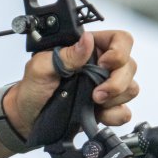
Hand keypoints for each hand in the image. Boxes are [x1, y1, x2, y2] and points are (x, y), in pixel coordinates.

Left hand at [7, 30, 139, 135]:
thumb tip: (87, 40)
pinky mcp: (106, 108)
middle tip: (96, 93)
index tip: (104, 64)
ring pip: (131, 88)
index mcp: (87, 49)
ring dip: (115, 98)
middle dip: (117, 82)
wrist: (27, 117)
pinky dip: (114, 115)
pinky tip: (97, 114)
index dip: (119, 51)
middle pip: (129, 66)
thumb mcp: (41, 67)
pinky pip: (124, 111)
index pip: (119, 40)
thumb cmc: (31, 89)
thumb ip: (65, 54)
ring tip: (92, 102)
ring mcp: (105, 87)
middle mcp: (100, 66)